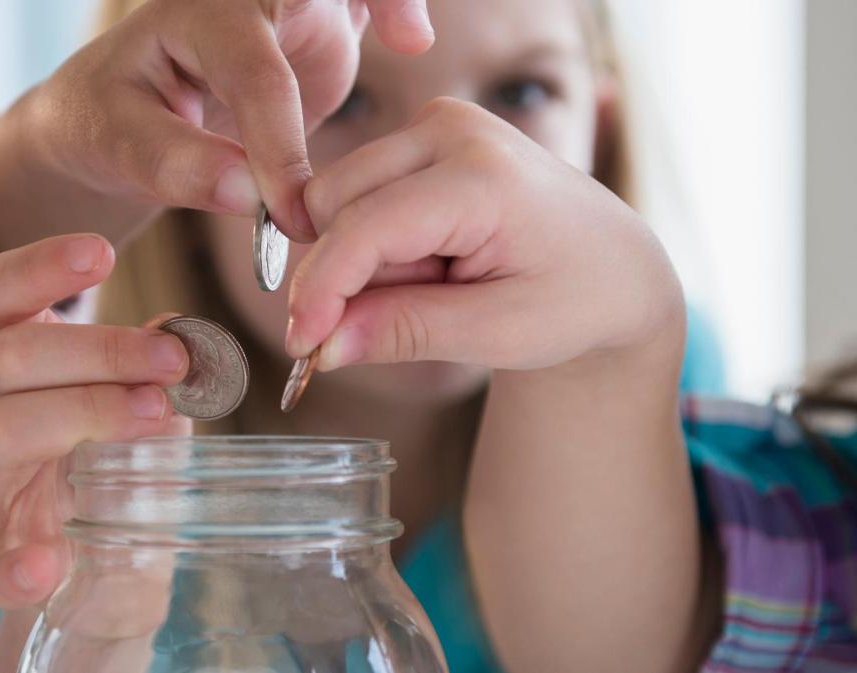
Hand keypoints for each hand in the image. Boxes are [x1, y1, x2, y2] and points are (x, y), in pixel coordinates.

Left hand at [0, 0, 435, 251]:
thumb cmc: (105, 119)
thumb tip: (252, 198)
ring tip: (412, 34)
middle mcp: (248, 0)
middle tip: (403, 39)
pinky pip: (361, 1)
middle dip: (358, 7)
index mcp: (196, 16)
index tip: (295, 216)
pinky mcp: (315, 29)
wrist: (114, 110)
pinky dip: (392, 5)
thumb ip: (178, 166)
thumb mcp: (116, 144)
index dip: (281, 148)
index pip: (256, 77)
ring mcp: (287, 9)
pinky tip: (412, 37)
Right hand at [0, 234, 190, 608]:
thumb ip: (153, 369)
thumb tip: (181, 333)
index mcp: (11, 365)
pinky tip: (47, 566)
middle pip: (9, 355)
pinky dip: (15, 564)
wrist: (104, 570)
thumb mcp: (139, 404)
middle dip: (98, 349)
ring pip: (2, 427)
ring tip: (156, 417)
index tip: (102, 252)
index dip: (38, 268)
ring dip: (87, 413)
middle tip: (173, 362)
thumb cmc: (115, 467)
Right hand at [286, 97, 683, 370]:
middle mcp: (452, 128)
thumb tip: (319, 345)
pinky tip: (431, 261)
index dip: (321, 290)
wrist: (614, 265)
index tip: (301, 346)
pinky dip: (376, 243)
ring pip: (335, 199)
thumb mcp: (499, 333)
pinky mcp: (423, 135)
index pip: (364, 228)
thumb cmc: (573, 300)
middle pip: (334, 204)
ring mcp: (435, 123)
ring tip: (437, 284)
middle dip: (348, 274)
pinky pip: (357, 194)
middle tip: (418, 311)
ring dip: (363, 260)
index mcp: (483, 174)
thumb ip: (405, 332)